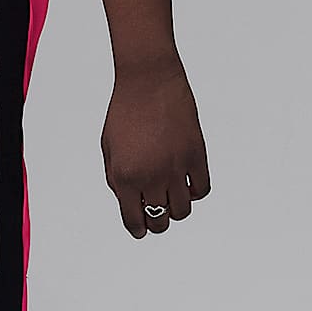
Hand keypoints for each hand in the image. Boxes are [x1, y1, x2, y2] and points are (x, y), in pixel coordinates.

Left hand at [101, 58, 210, 237]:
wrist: (148, 80)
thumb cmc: (124, 111)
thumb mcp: (109, 148)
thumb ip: (117, 179)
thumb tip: (131, 203)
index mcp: (124, 177)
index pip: (134, 220)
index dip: (138, 229)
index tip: (142, 230)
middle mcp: (150, 176)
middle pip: (160, 219)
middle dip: (157, 222)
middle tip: (157, 214)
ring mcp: (175, 167)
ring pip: (183, 210)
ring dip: (176, 209)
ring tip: (172, 198)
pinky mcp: (196, 155)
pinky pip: (202, 189)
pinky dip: (196, 192)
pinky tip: (188, 184)